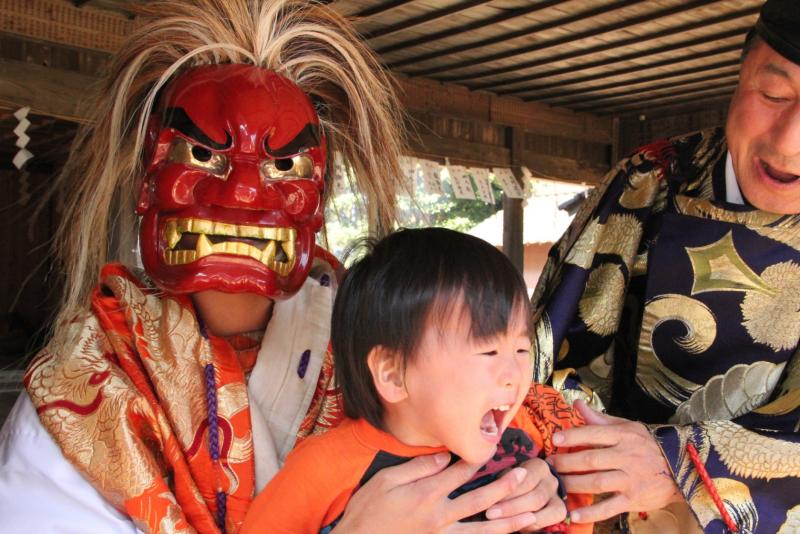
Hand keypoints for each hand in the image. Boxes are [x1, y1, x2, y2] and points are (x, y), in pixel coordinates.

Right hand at [335, 452, 536, 532]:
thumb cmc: (367, 510)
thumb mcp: (385, 480)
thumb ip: (417, 467)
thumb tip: (442, 455)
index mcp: (426, 494)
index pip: (459, 472)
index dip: (477, 460)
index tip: (492, 449)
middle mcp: (439, 516)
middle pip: (479, 499)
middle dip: (504, 486)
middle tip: (525, 475)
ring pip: (483, 529)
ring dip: (509, 521)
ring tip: (530, 514)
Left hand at [485, 457, 566, 531]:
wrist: (527, 492)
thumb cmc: (511, 483)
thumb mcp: (505, 477)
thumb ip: (501, 480)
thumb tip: (485, 484)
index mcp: (538, 466)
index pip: (525, 480)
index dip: (507, 491)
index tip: (487, 501)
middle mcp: (552, 479)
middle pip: (535, 498)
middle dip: (511, 508)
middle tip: (490, 514)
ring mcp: (558, 495)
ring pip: (542, 510)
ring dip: (519, 518)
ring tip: (499, 523)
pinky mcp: (560, 509)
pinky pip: (550, 520)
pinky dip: (533, 525)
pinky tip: (517, 527)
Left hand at [547, 400, 682, 523]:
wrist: (680, 468)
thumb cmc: (647, 445)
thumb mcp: (627, 427)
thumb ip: (599, 419)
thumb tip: (577, 404)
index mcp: (623, 436)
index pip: (594, 433)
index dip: (573, 436)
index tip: (555, 439)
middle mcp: (626, 456)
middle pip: (590, 460)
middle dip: (566, 462)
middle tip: (549, 465)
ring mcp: (630, 479)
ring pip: (596, 482)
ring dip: (573, 484)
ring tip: (556, 485)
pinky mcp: (634, 499)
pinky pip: (609, 507)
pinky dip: (592, 512)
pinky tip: (574, 514)